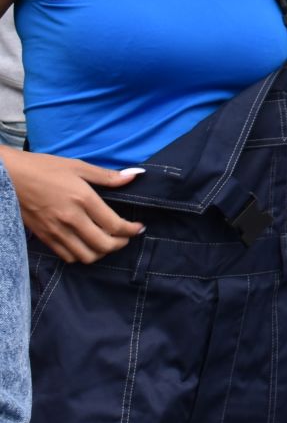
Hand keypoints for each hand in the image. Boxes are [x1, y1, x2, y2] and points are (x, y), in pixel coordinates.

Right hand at [0, 150, 144, 262]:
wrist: (9, 176)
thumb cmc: (44, 167)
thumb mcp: (77, 166)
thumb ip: (107, 176)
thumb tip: (133, 175)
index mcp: (82, 199)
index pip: (114, 225)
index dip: (132, 230)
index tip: (139, 228)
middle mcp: (70, 219)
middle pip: (103, 245)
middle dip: (121, 244)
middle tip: (126, 237)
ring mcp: (56, 231)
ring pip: (86, 256)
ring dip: (102, 253)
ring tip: (107, 242)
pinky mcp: (44, 237)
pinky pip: (67, 256)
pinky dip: (81, 255)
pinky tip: (86, 244)